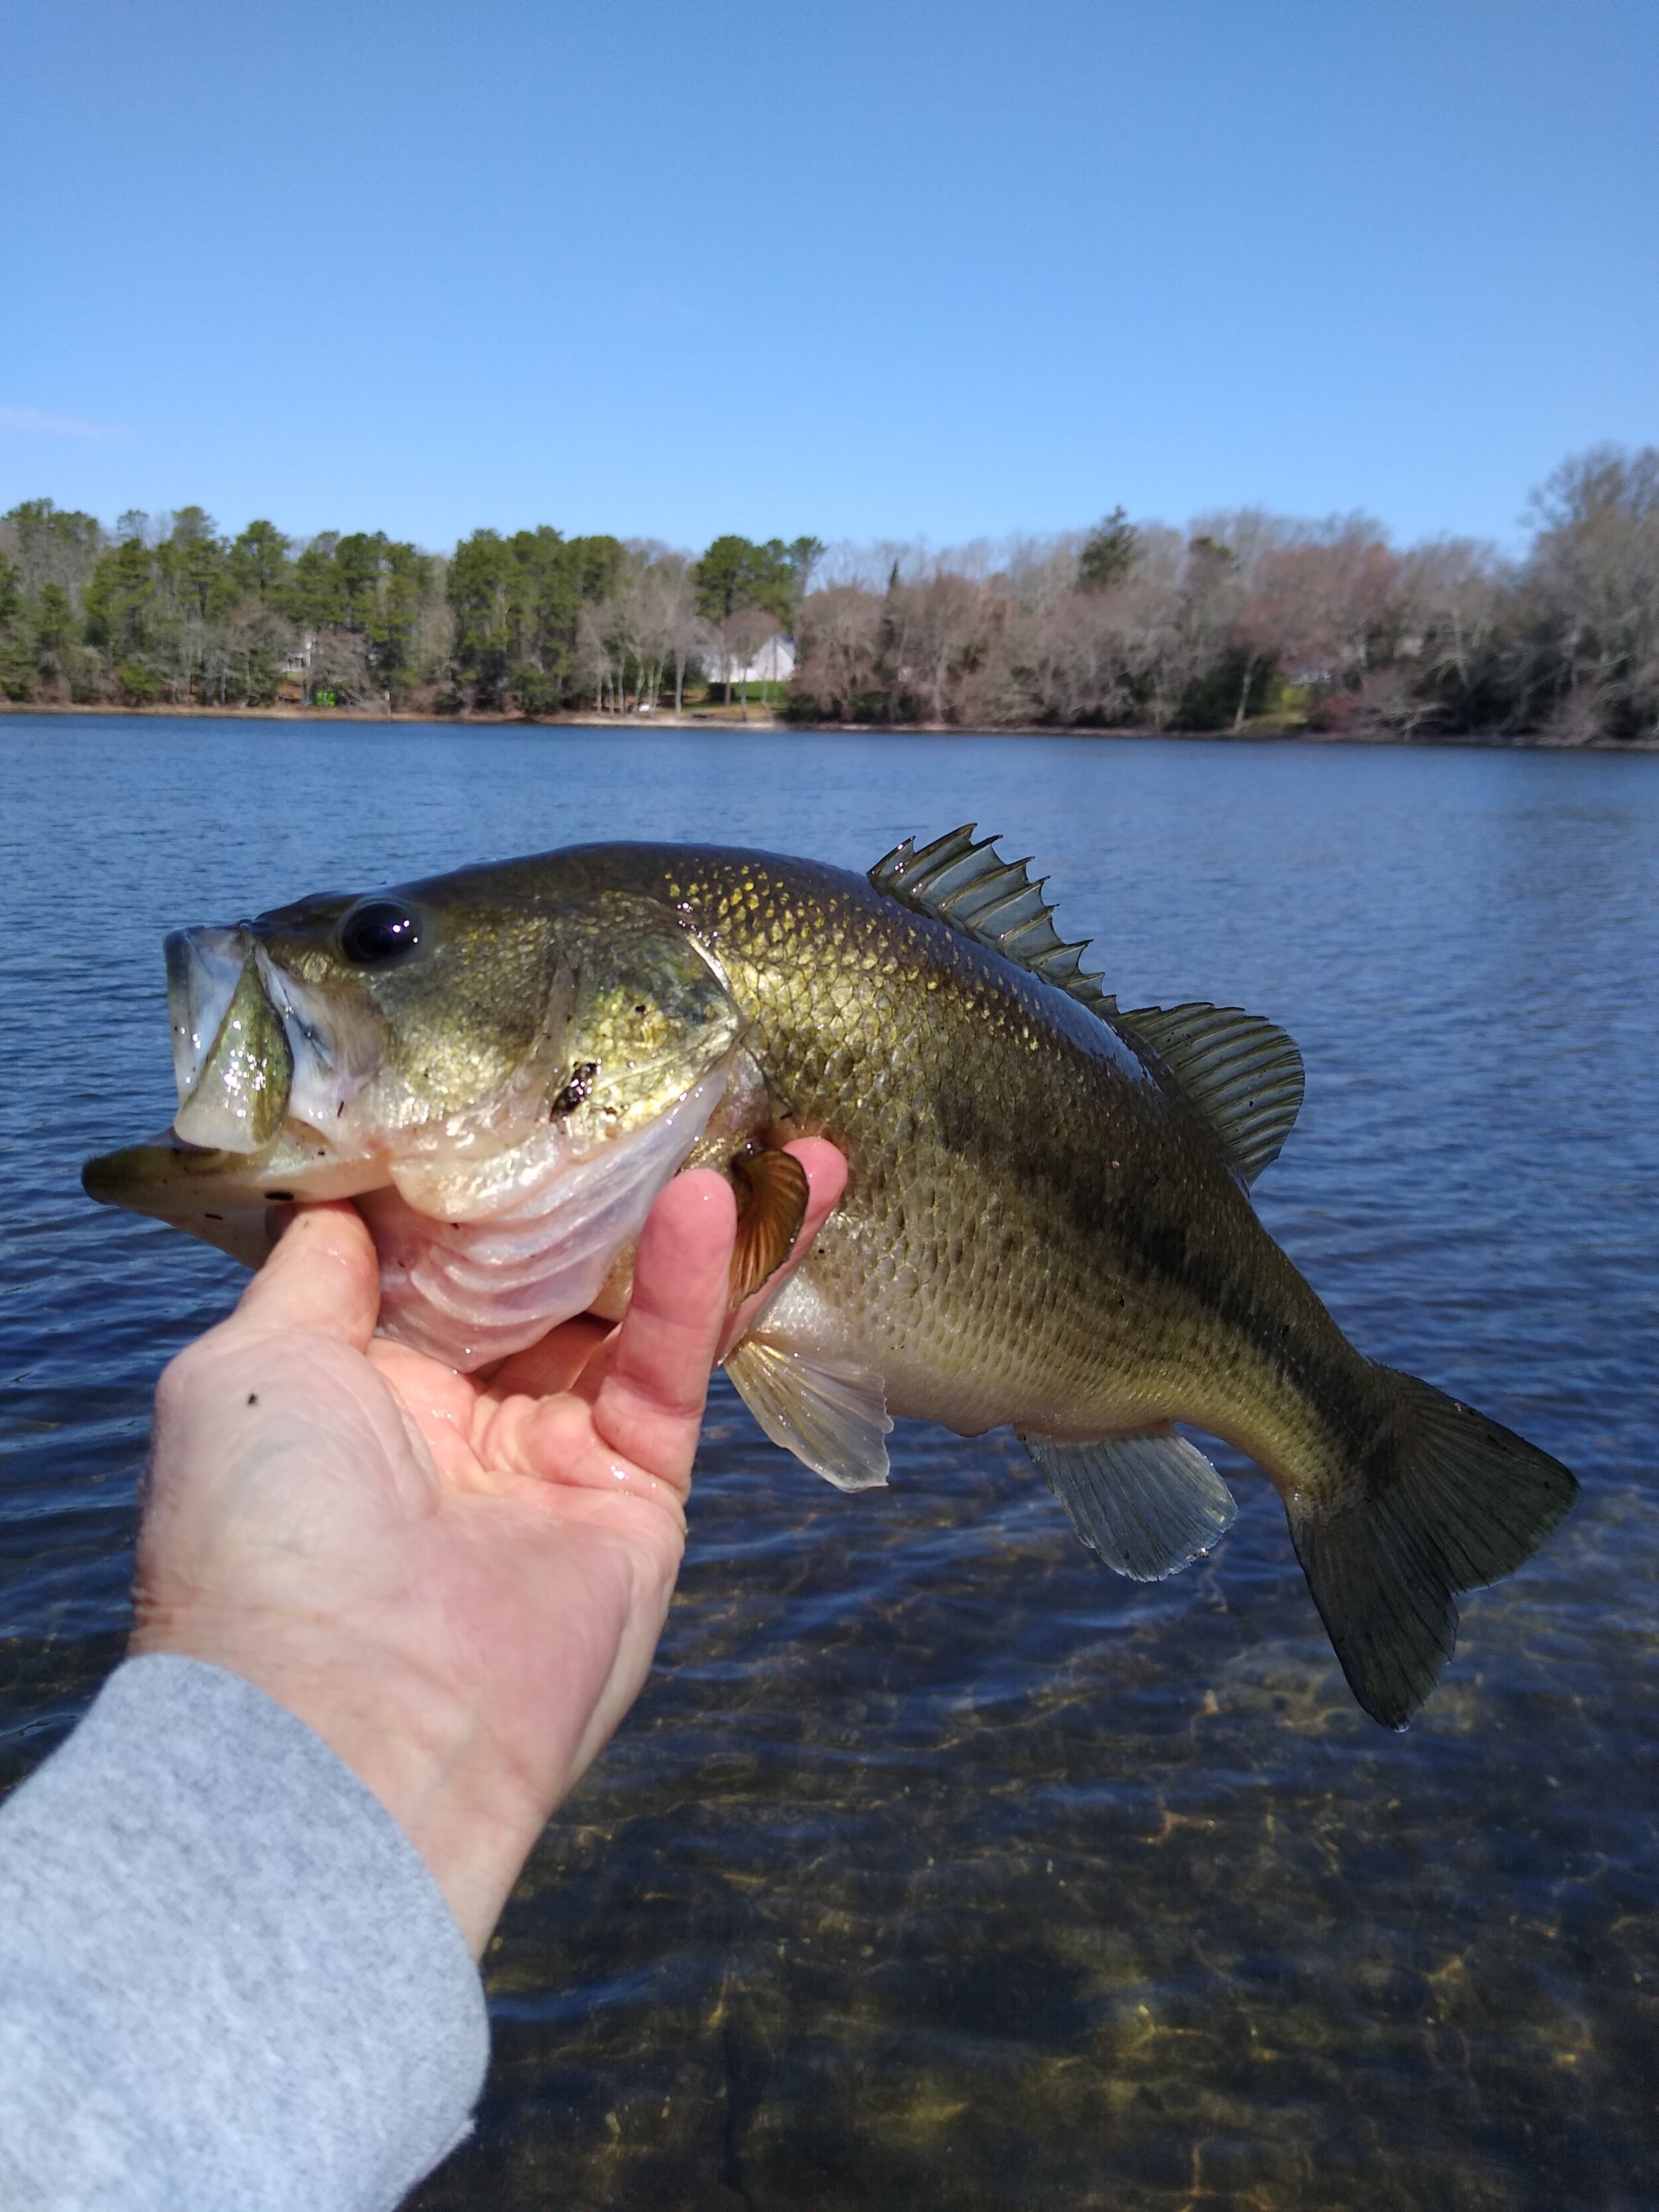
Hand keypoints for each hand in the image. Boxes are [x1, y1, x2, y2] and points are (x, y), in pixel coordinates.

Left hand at [130, 1140, 846, 1955]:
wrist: (352, 1728)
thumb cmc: (268, 1534)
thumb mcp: (248, 1367)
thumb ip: (313, 1271)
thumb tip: (346, 1196)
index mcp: (358, 1381)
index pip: (440, 1249)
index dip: (487, 1168)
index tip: (532, 1077)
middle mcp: (458, 1413)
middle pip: (550, 1272)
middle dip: (609, 1185)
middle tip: (673, 1088)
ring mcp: (553, 1455)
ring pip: (632, 1310)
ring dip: (692, 1220)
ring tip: (768, 1127)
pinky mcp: (636, 1493)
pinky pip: (668, 1369)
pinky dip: (695, 1286)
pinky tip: (724, 1200)